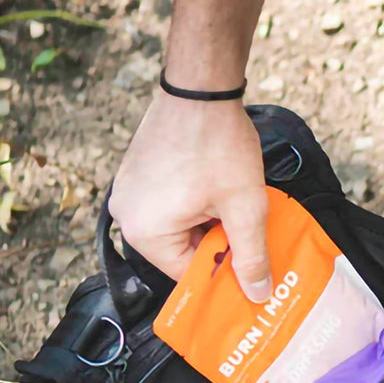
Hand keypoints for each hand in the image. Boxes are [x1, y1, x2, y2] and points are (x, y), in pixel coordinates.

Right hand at [110, 93, 271, 301]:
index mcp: (144, 232)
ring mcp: (128, 193)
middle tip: (251, 241)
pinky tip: (221, 196)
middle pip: (181, 253)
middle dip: (217, 248)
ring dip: (210, 226)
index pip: (188, 275)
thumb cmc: (219, 145)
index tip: (252, 273)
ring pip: (179, 230)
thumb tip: (258, 296)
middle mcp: (125, 216)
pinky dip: (196, 208)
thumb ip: (251, 257)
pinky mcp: (137, 175)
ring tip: (237, 212)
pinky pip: (169, 207)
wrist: (200, 86)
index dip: (224, 275)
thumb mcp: (245, 209)